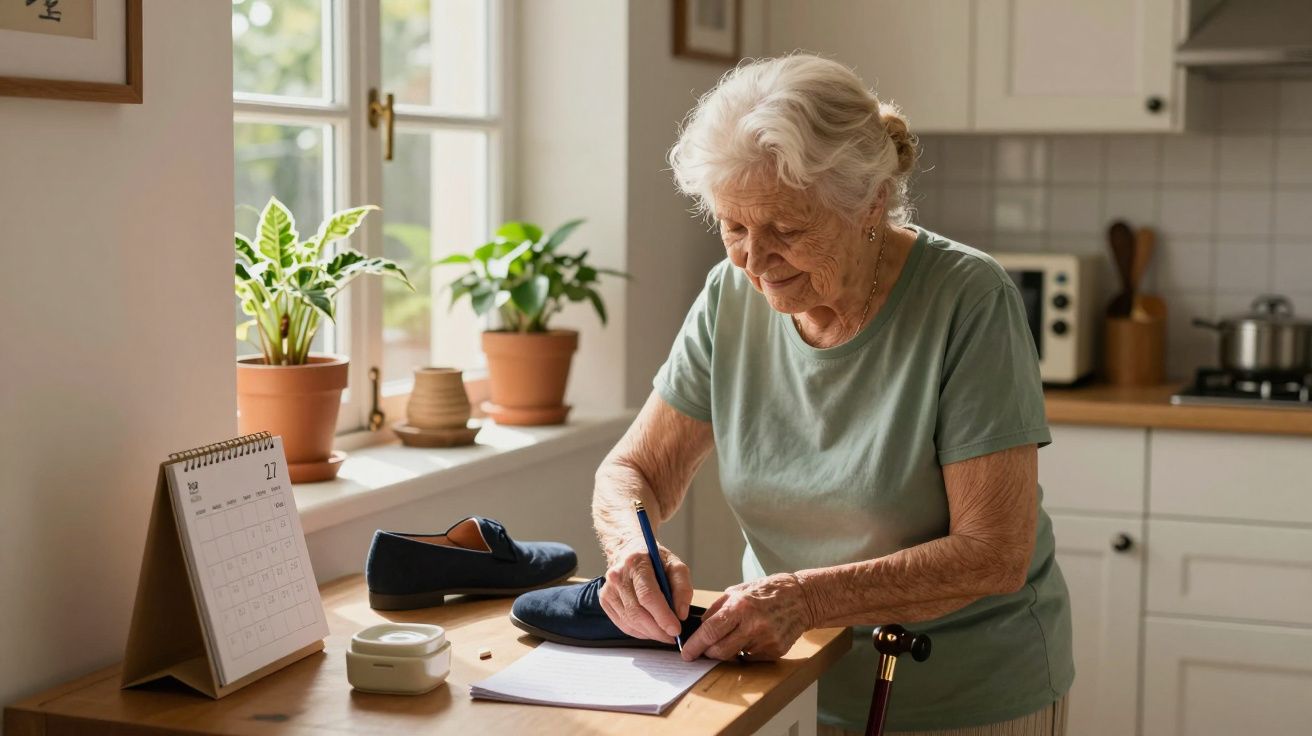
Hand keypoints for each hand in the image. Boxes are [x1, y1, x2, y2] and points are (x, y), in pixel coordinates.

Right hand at [599, 541, 693, 643]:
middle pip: (637, 613)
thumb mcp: (674, 565)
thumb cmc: (653, 560)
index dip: (662, 616)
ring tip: (663, 632)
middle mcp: (618, 576)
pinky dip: (640, 631)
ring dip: (650, 632)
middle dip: (657, 630)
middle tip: (672, 636)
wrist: (629, 552)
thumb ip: (682, 587)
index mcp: (636, 563)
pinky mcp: (605, 601)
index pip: (648, 595)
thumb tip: (680, 613)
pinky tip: (650, 628)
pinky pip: (623, 624)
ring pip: (630, 622)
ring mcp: (608, 589)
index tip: (675, 629)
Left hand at [680, 573, 812, 661]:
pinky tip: (755, 636)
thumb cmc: (767, 591)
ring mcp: (766, 640)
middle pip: (720, 651)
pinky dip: (747, 651)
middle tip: (705, 649)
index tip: (686, 654)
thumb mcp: (737, 591)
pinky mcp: (776, 651)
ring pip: (735, 656)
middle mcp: (753, 625)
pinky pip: (751, 658)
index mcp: (740, 607)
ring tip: (739, 633)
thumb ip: (717, 610)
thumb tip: (699, 628)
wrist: (802, 598)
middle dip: (708, 652)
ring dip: (730, 649)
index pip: (710, 632)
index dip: (695, 645)